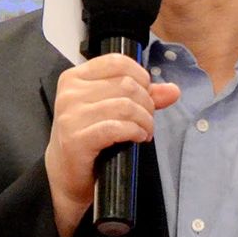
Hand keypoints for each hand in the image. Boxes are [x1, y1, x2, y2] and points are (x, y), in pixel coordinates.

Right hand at [45, 53, 181, 236]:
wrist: (65, 174)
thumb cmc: (87, 138)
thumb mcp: (111, 110)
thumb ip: (142, 96)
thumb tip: (173, 90)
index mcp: (75, 77)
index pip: (117, 62)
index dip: (140, 77)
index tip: (145, 95)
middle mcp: (70, 92)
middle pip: (126, 84)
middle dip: (146, 103)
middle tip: (146, 120)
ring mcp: (71, 115)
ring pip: (125, 105)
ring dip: (144, 120)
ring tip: (145, 131)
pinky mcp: (76, 139)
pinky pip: (116, 128)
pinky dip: (134, 132)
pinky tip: (137, 138)